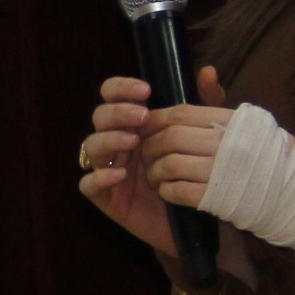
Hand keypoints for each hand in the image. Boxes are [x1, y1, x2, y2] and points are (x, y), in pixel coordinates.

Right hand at [77, 67, 233, 254]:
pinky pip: (87, 184)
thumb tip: (208, 71)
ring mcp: (108, 169)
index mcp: (135, 124)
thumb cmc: (196, 176)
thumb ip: (205, 106)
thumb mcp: (205, 138)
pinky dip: (98, 177)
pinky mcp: (105, 197)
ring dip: (108, 139)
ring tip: (132, 142)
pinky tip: (118, 174)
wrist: (198, 224)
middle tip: (141, 117)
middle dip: (116, 113)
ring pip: (90, 147)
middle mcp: (117, 143)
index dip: (120, 88)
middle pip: (99, 118)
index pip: (114, 96)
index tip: (145, 90)